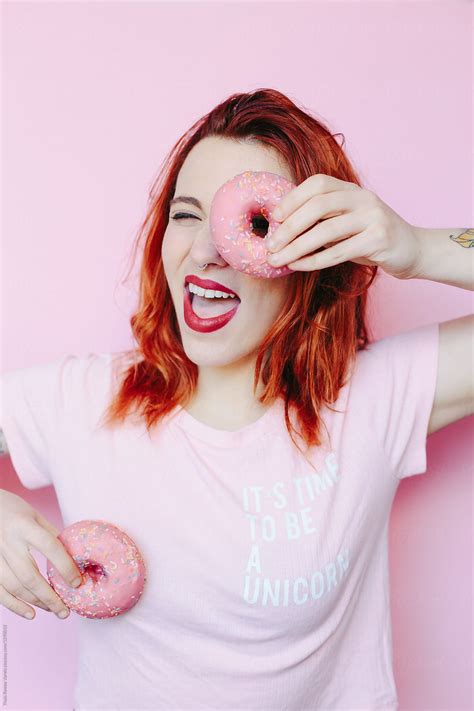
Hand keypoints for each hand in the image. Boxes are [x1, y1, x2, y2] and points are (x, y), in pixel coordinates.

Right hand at [0, 489, 82, 619]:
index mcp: (24, 526)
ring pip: (15, 587)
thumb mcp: (35, 516)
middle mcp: (8, 542)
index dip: (65, 566)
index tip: (77, 582)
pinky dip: (15, 605)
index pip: (49, 547)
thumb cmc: (14, 510)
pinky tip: (30, 613)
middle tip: (66, 610)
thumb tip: (73, 557)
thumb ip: (51, 536)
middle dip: (50, 597)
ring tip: (54, 609)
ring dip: (36, 602)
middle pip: (30, 575)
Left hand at [265, 174, 420, 278]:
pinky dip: (314, 260)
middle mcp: (363, 198)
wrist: (413, 251)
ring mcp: (373, 218)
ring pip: (326, 231)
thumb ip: (321, 220)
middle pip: (319, 205)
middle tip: (270, 245)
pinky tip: (298, 266)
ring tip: (277, 260)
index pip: (317, 184)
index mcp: (352, 189)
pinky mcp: (379, 240)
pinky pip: (339, 252)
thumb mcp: (346, 222)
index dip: (292, 199)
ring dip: (296, 247)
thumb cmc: (370, 238)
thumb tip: (279, 229)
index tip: (273, 218)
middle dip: (290, 226)